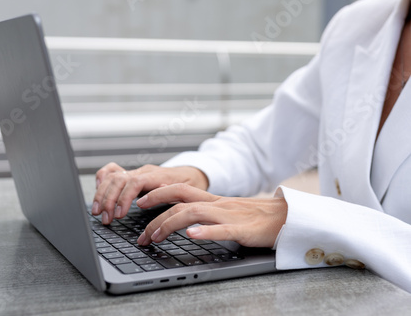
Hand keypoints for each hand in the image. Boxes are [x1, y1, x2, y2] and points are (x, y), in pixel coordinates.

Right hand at [92, 163, 208, 223]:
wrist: (195, 173)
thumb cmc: (192, 185)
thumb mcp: (188, 192)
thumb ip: (172, 193)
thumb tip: (156, 195)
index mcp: (157, 175)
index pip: (135, 182)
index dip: (124, 198)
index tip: (119, 214)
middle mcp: (144, 171)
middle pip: (119, 179)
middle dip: (109, 200)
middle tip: (106, 218)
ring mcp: (137, 171)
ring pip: (112, 176)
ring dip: (102, 194)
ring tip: (98, 212)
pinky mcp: (132, 174)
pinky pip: (112, 171)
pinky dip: (102, 180)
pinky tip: (99, 192)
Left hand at [136, 183, 286, 247]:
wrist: (287, 217)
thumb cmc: (256, 217)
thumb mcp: (227, 211)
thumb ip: (208, 212)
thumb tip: (185, 221)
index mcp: (213, 200)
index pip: (180, 190)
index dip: (158, 193)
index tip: (140, 202)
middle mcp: (217, 204)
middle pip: (180, 200)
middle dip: (156, 214)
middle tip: (141, 233)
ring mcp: (229, 216)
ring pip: (194, 213)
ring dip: (170, 224)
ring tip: (155, 237)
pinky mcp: (243, 230)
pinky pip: (222, 230)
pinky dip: (205, 232)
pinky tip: (192, 236)